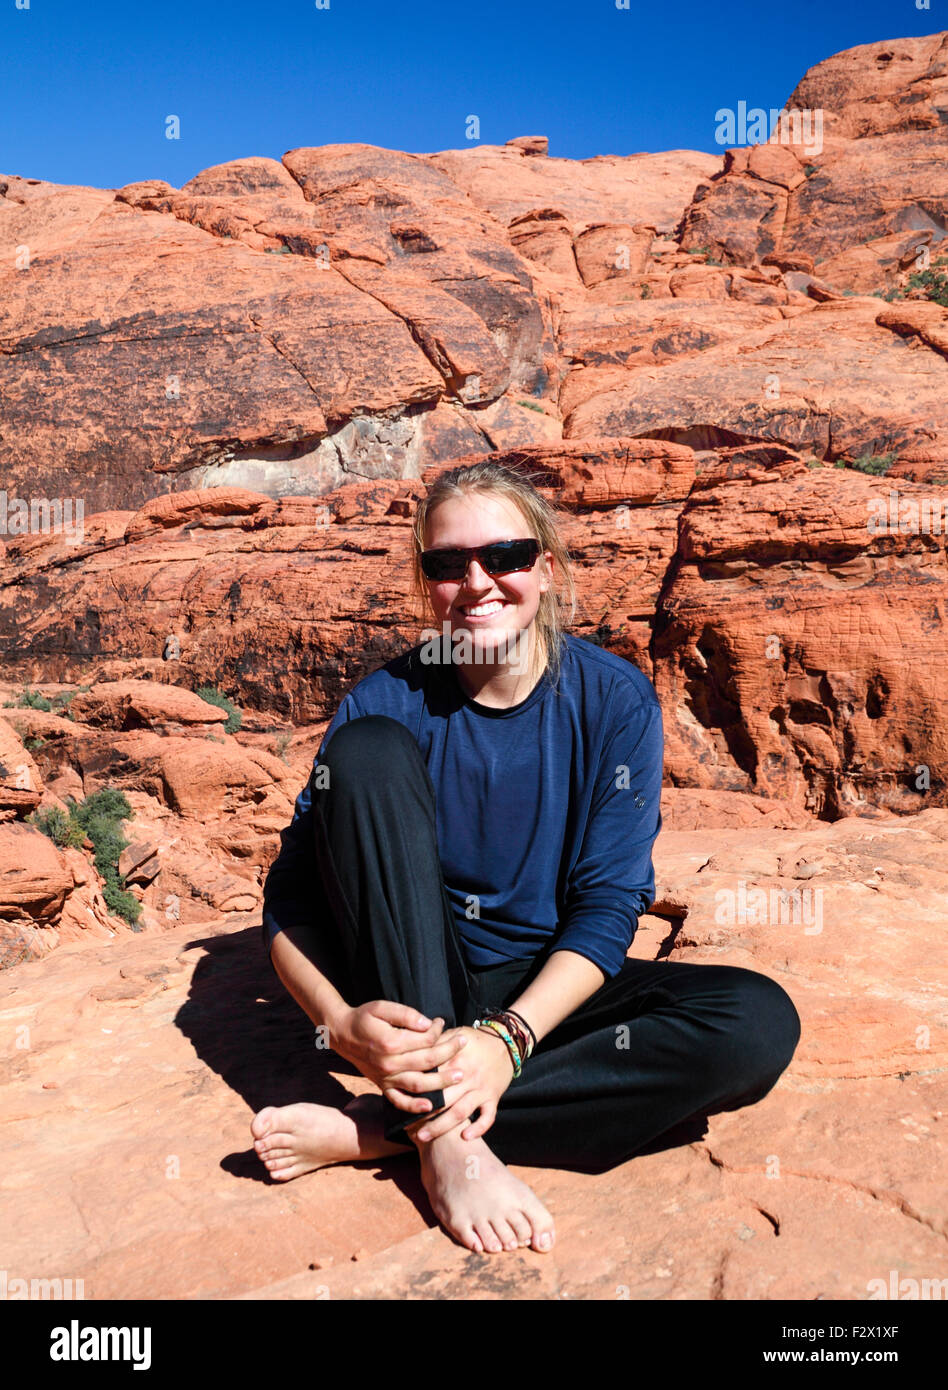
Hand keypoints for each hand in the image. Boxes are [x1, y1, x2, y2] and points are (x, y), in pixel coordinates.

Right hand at [333, 1000, 468, 1115]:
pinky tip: (430, 1106)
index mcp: (391, 1042)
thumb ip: (405, 1014)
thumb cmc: (363, 1018)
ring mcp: (386, 1077)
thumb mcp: (381, 1007)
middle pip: (427, 1060)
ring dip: (441, 1082)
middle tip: (464, 1043)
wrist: (342, 1034)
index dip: (437, 1030)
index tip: (443, 1022)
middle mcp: (389, 1063)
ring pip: (419, 1084)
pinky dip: (414, 1106)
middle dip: (449, 1052)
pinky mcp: (383, 1086)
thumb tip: (427, 1024)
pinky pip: (399, 1101)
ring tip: (460, 1075)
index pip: (424, 1039)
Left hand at [409, 1025, 514, 1143]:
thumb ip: (435, 1043)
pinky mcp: (492, 1097)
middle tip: (406, 1126)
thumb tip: (411, 1051)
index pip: (430, 1078)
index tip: (399, 1101)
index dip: (414, 1090)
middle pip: (442, 1100)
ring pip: (460, 1112)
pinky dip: (478, 1128)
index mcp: (454, 1060)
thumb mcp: (455, 1034)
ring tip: (423, 1136)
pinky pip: (487, 1116)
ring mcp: (480, 1088)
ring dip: (441, 1127)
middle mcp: (467, 1076)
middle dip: (423, 1115)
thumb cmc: (476, 1040)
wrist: (506, 1042)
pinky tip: (465, 1137)